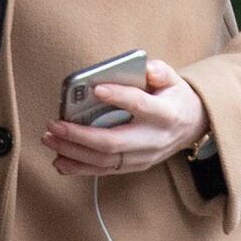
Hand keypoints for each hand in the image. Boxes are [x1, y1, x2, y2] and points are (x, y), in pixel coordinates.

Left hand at [44, 56, 205, 176]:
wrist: (190, 126)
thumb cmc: (174, 98)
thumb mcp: (174, 79)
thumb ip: (159, 71)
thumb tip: (144, 69)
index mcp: (165, 114)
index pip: (140, 106)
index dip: (119, 97)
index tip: (96, 88)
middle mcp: (153, 140)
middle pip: (113, 142)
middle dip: (80, 135)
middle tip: (55, 124)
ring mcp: (143, 157)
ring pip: (104, 161)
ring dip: (73, 152)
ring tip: (50, 139)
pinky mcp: (134, 167)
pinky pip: (104, 171)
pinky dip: (79, 168)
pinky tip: (59, 161)